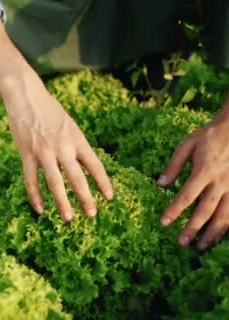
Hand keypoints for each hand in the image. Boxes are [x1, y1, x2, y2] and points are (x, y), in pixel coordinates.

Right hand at [4, 82, 113, 221]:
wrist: (26, 96)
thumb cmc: (49, 109)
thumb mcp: (68, 124)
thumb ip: (74, 144)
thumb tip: (82, 165)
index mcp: (76, 138)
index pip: (94, 164)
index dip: (103, 182)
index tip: (110, 197)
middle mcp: (62, 146)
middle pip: (77, 177)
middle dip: (86, 198)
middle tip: (92, 215)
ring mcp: (43, 151)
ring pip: (55, 182)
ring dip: (62, 202)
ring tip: (68, 218)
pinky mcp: (26, 153)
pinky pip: (31, 179)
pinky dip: (35, 196)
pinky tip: (40, 209)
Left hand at [158, 114, 228, 249]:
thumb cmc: (211, 135)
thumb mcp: (187, 145)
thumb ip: (173, 166)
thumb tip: (159, 185)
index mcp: (204, 171)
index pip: (186, 196)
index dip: (174, 211)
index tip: (163, 223)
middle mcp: (221, 182)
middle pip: (205, 210)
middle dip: (193, 228)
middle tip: (182, 243)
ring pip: (225, 216)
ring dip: (212, 233)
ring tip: (201, 246)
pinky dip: (227, 225)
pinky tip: (220, 235)